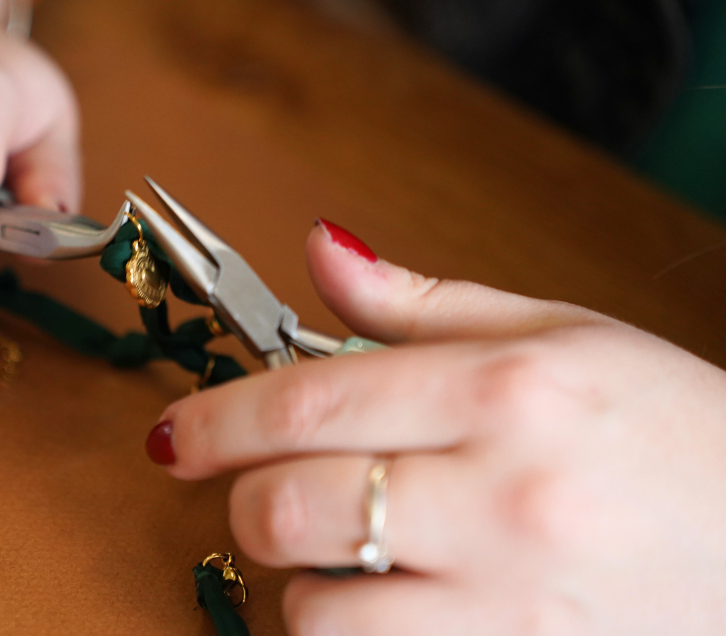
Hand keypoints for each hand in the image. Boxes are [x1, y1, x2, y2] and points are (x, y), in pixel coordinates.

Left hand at [147, 220, 725, 634]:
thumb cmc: (672, 433)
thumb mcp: (563, 334)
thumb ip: (423, 302)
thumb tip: (319, 247)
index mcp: (505, 391)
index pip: (308, 402)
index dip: (216, 420)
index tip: (174, 434)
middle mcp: (503, 498)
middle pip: (289, 508)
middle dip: (246, 500)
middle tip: (265, 489)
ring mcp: (511, 602)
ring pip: (317, 610)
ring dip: (301, 583)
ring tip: (347, 557)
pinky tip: (389, 606)